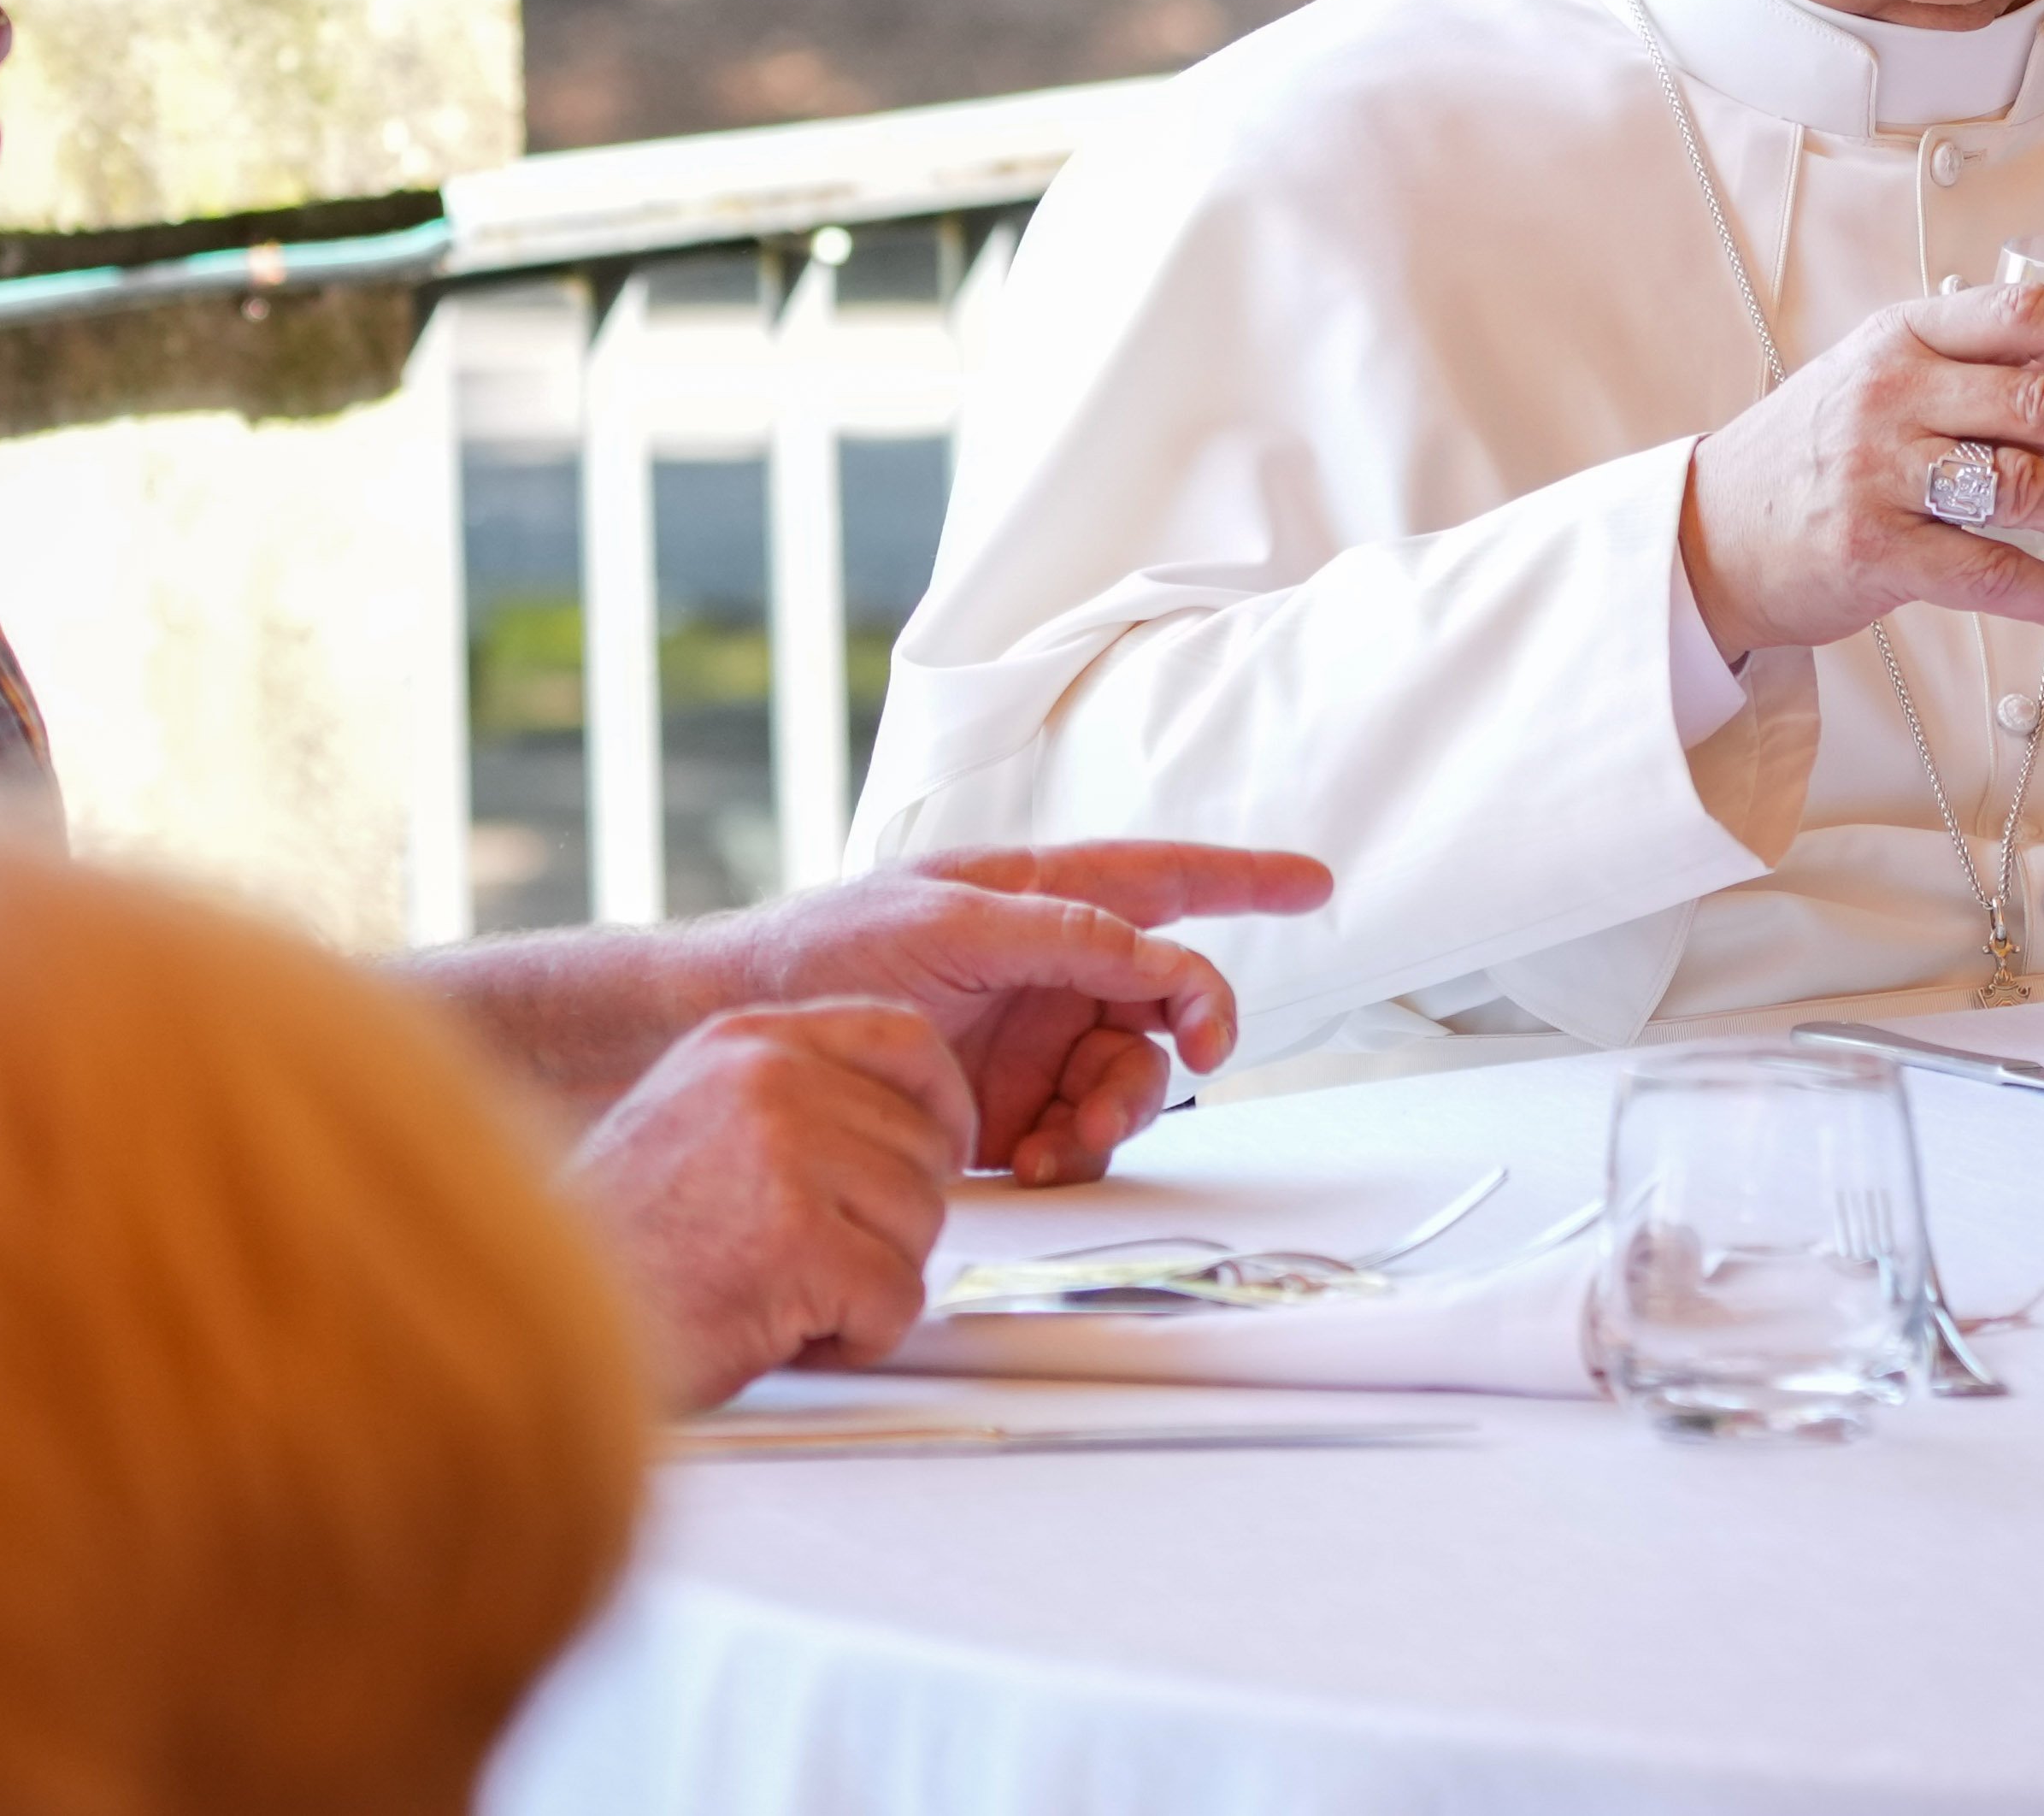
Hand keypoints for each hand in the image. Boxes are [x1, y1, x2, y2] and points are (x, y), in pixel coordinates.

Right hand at [564, 999, 977, 1409]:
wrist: (544, 1324)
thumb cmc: (622, 1243)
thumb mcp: (698, 1120)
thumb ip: (791, 1100)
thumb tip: (901, 1126)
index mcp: (748, 1042)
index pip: (906, 1038)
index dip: (944, 1106)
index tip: (946, 1154)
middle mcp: (772, 1080)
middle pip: (924, 1149)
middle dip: (887, 1223)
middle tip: (811, 1261)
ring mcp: (788, 1153)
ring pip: (921, 1225)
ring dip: (867, 1284)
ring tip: (780, 1294)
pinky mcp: (800, 1240)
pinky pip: (898, 1299)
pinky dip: (856, 1338)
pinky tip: (780, 1332)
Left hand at [700, 842, 1337, 1183]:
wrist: (731, 1042)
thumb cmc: (821, 957)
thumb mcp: (938, 926)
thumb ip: (1053, 930)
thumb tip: (1149, 943)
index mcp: (1034, 900)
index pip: (1161, 879)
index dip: (1242, 880)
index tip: (1313, 885)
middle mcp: (1045, 971)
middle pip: (1164, 998)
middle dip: (1187, 1028)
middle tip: (1199, 1052)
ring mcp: (1029, 1046)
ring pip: (1132, 1075)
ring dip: (1121, 1106)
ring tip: (1067, 1137)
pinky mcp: (1005, 1117)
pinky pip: (1083, 1136)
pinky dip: (1079, 1152)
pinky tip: (1037, 1165)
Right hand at [1680, 282, 2043, 652]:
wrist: (1709, 535)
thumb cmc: (1814, 455)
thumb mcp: (1875, 378)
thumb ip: (1963, 369)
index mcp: (1904, 335)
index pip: (2024, 313)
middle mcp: (1891, 393)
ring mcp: (1876, 472)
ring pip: (2027, 486)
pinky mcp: (1869, 552)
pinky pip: (1984, 570)